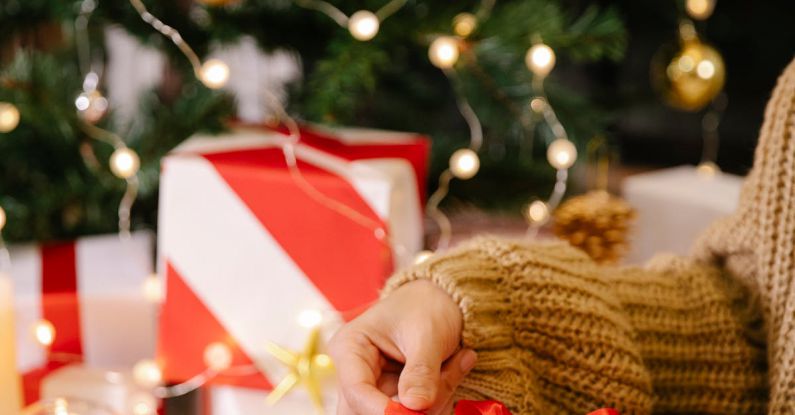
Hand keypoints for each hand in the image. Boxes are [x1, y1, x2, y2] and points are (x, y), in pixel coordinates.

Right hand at [329, 280, 475, 414]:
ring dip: (432, 404)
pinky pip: (413, 414)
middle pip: (368, 412)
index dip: (383, 410)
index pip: (356, 391)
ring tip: (456, 364)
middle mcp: (355, 373)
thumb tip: (416, 406)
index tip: (417, 411)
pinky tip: (452, 370)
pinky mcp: (395, 398)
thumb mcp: (427, 333)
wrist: (441, 299)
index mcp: (350, 348)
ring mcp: (375, 389)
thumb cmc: (428, 306)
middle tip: (444, 384)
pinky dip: (438, 402)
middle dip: (408, 410)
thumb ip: (421, 370)